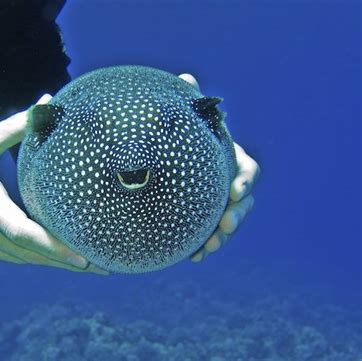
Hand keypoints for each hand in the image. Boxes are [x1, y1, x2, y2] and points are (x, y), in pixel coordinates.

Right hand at [0, 94, 105, 273]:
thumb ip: (17, 126)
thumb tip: (49, 102)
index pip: (22, 232)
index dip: (54, 247)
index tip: (84, 257)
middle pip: (25, 253)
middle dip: (63, 261)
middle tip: (99, 266)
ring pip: (15, 260)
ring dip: (47, 262)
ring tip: (80, 263)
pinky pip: (1, 258)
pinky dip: (25, 257)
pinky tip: (45, 255)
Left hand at [178, 73, 259, 261]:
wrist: (164, 165)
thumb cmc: (179, 140)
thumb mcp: (184, 123)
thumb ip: (187, 104)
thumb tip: (185, 78)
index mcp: (228, 159)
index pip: (247, 167)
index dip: (245, 179)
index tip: (235, 190)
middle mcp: (227, 183)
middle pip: (244, 202)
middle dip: (237, 215)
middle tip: (224, 225)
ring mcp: (216, 203)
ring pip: (229, 222)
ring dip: (222, 237)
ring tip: (209, 249)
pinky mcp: (203, 219)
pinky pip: (208, 235)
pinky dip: (203, 246)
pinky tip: (192, 257)